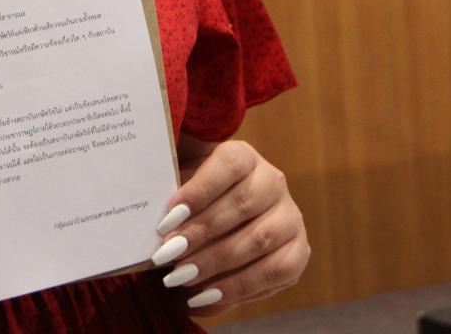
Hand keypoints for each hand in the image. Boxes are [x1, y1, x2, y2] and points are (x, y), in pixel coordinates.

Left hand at [151, 137, 308, 316]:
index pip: (229, 166)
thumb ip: (171, 193)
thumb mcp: (182, 184)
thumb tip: (151, 219)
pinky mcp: (299, 250)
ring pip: (260, 240)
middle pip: (242, 205)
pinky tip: (206, 294)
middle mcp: (273, 181)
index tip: (169, 213)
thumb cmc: (196, 198)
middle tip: (168, 253)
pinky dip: (239, 287)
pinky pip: (275, 271)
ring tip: (181, 276)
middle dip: (201, 232)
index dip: (200, 189)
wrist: (228, 216)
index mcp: (244, 156)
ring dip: (216, 262)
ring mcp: (290, 216)